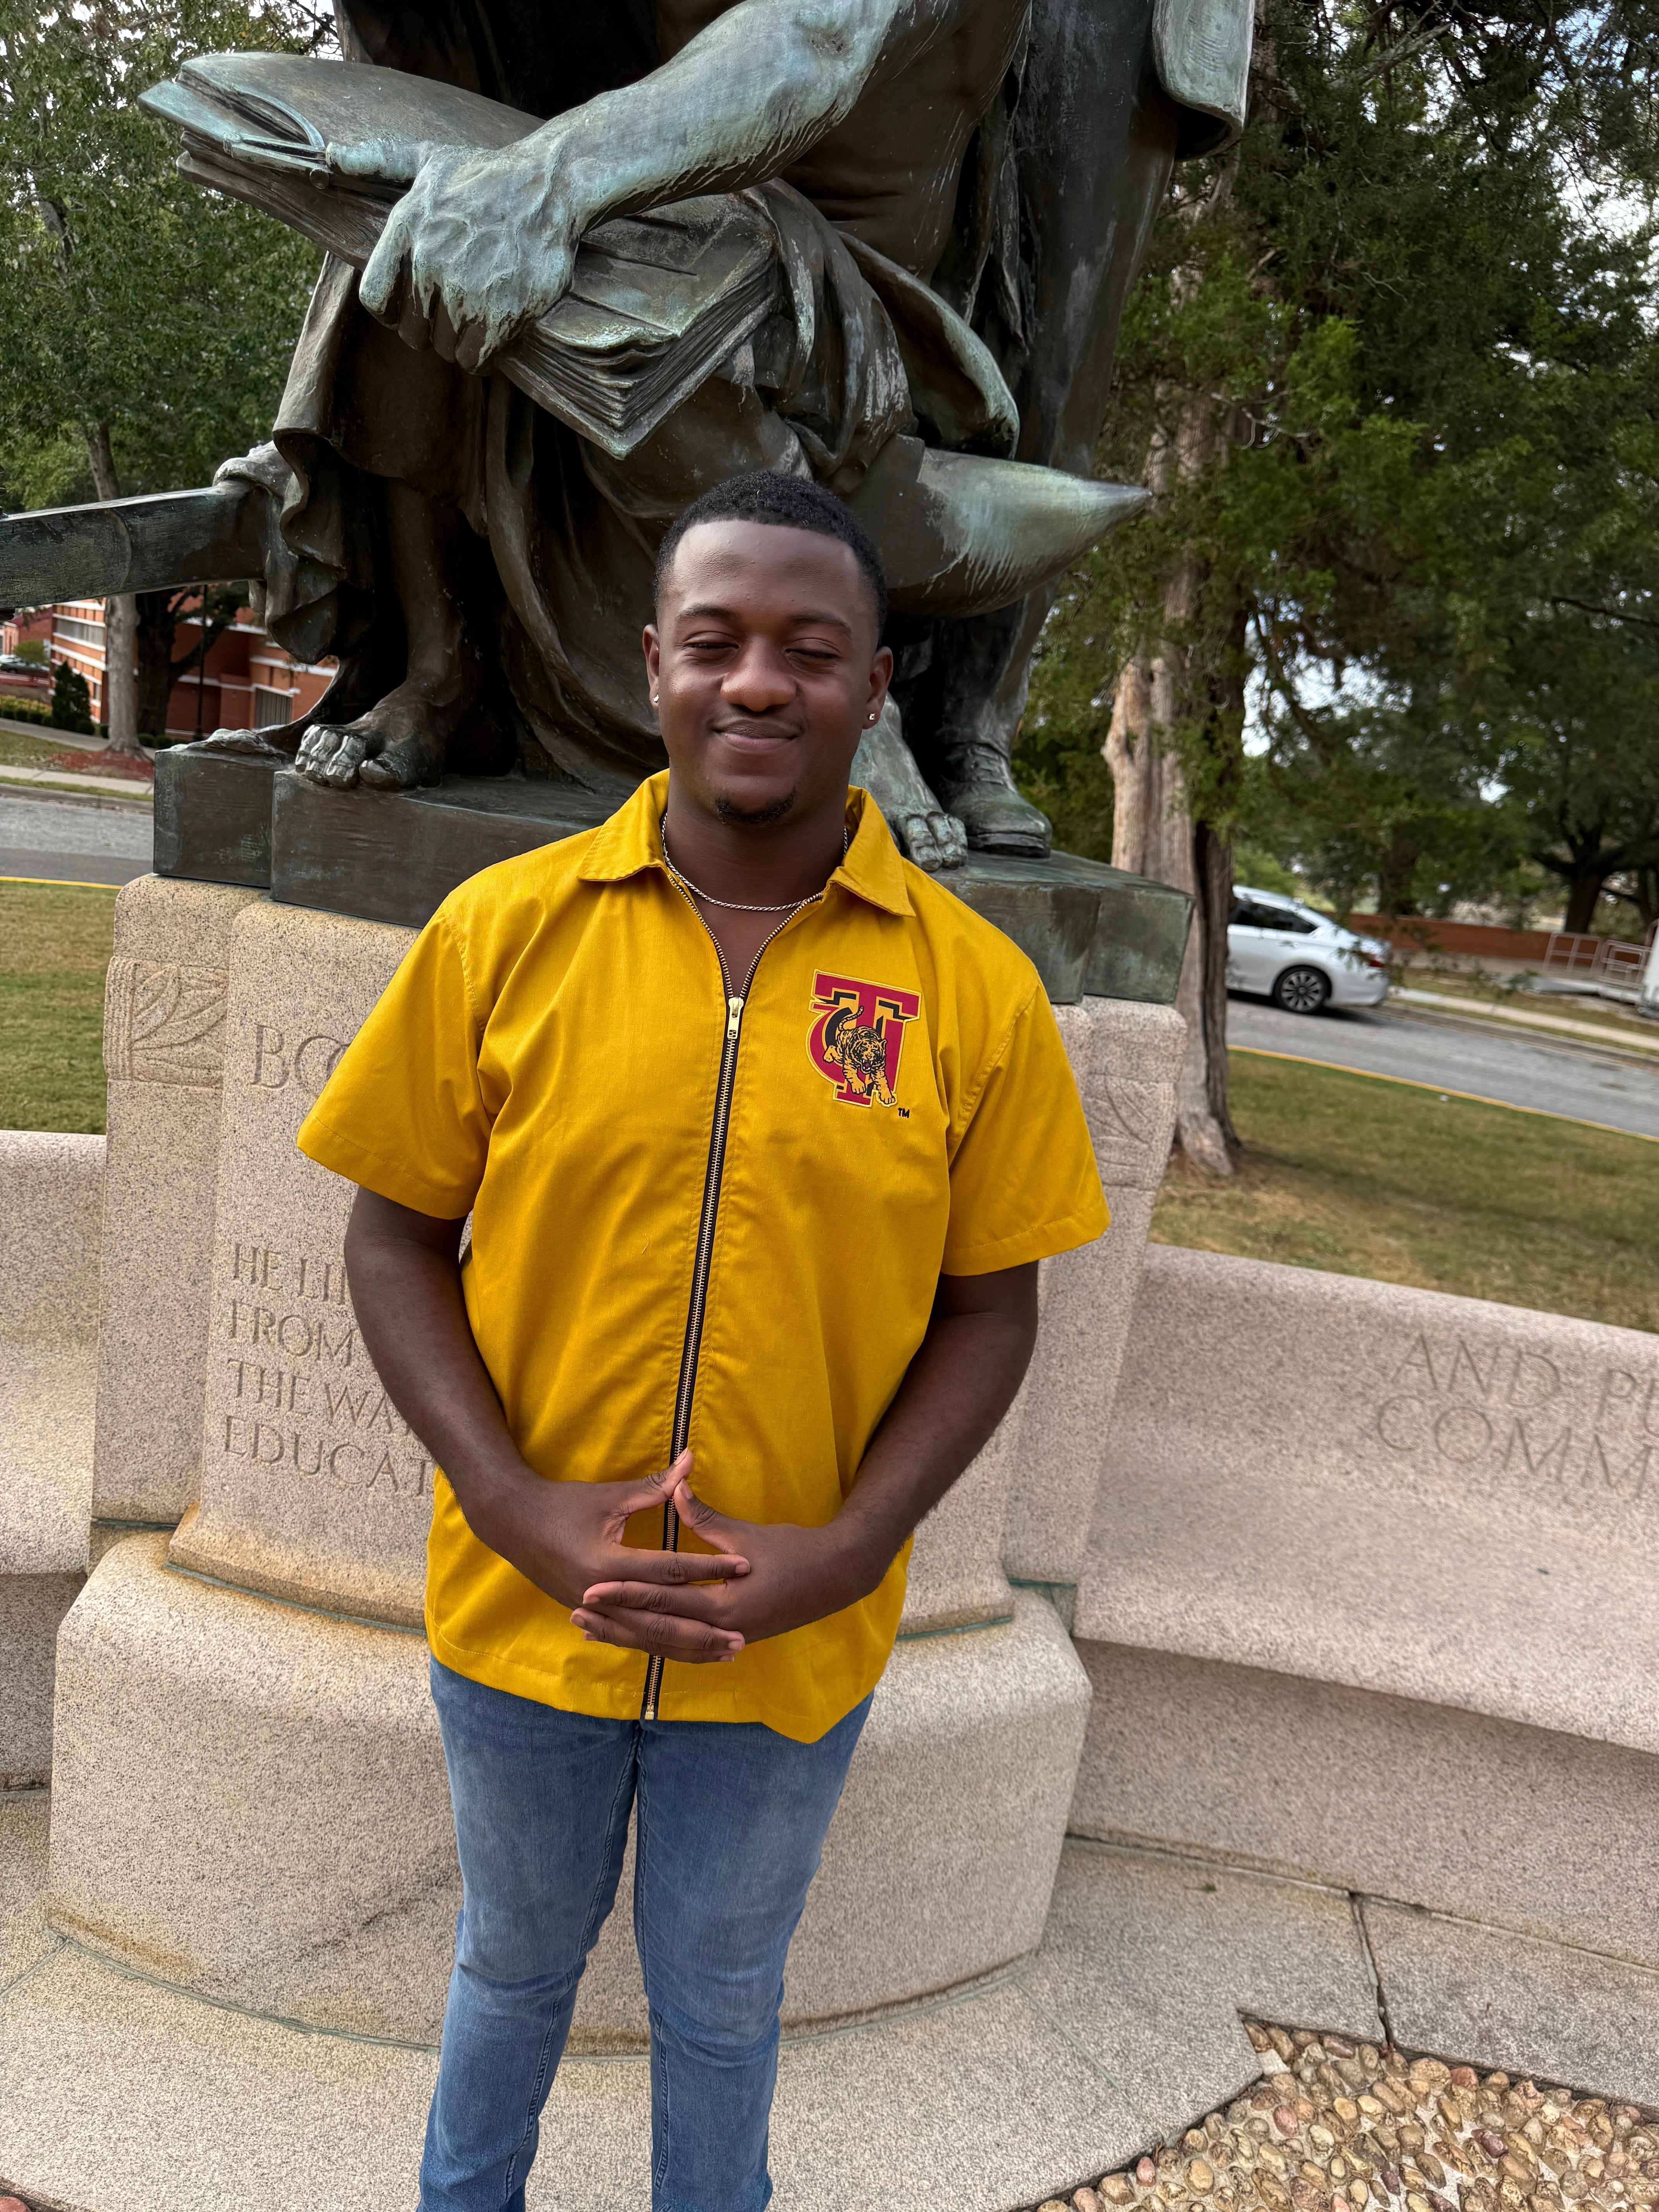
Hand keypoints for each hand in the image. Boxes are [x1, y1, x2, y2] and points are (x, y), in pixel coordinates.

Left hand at [334, 136, 585, 370]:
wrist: (549, 186)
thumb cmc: (486, 174)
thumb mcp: (428, 158)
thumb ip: (378, 161)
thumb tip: (329, 155)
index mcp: (405, 229)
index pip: (375, 299)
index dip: (394, 313)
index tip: (415, 308)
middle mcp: (429, 262)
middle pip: (413, 332)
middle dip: (435, 327)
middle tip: (462, 308)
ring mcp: (464, 291)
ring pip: (447, 349)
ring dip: (465, 341)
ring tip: (485, 312)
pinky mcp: (499, 315)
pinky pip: (477, 360)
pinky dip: (487, 355)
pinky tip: (500, 332)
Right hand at [489, 1451, 752, 1660]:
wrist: (513, 1524)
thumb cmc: (563, 1504)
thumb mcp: (610, 1495)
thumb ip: (655, 1485)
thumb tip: (691, 1459)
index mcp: (607, 1562)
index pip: (671, 1569)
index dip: (710, 1567)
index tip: (745, 1567)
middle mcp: (600, 1594)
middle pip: (663, 1619)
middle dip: (705, 1630)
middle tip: (743, 1636)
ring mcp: (593, 1611)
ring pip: (649, 1637)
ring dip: (689, 1647)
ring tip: (725, 1652)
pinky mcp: (589, 1617)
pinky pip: (631, 1638)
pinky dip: (661, 1645)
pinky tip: (688, 1654)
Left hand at [571, 1473, 887, 1661]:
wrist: (836, 1578)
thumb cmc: (793, 1550)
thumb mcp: (746, 1533)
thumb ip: (705, 1517)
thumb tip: (675, 1488)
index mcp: (724, 1602)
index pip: (663, 1600)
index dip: (625, 1594)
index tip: (590, 1588)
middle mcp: (722, 1627)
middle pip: (657, 1631)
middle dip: (616, 1624)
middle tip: (578, 1615)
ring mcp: (727, 1636)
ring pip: (668, 1645)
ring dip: (630, 1638)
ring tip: (593, 1631)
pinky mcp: (731, 1637)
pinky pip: (685, 1647)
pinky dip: (657, 1644)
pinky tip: (634, 1640)